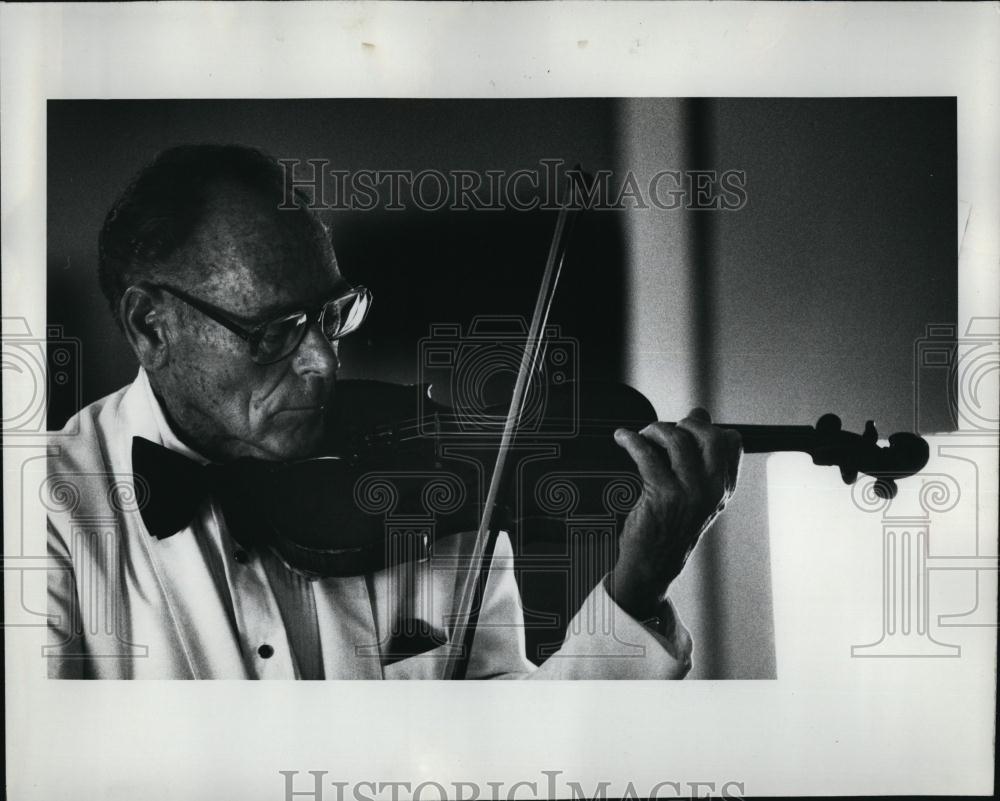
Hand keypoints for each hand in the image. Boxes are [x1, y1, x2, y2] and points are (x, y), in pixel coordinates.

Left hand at [605, 408, 741, 619]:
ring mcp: (690, 492)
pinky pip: (647, 454)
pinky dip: (631, 440)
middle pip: (709, 434)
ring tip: (641, 435)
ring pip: (676, 440)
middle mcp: (713, 489)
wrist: (653, 564)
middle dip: (684, 423)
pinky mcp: (663, 496)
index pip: (732, 442)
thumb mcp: (697, 495)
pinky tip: (622, 437)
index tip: (687, 427)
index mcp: (724, 488)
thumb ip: (700, 460)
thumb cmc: (671, 525)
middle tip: (664, 430)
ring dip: (654, 430)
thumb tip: (699, 415)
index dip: (708, 427)